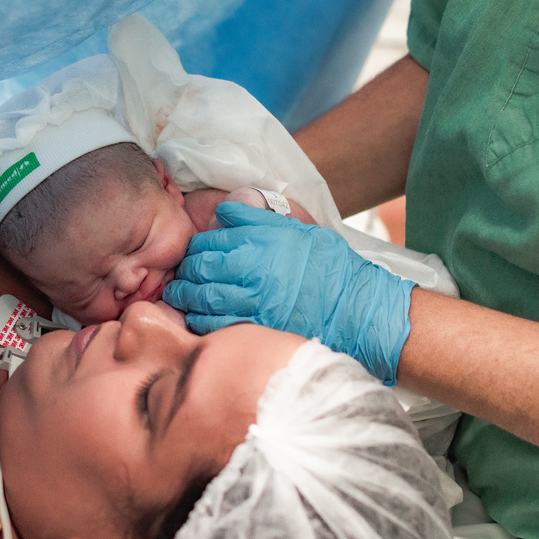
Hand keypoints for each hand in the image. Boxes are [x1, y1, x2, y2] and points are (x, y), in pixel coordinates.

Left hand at [163, 201, 415, 384]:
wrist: (358, 308)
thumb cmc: (330, 267)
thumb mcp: (297, 230)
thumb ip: (257, 220)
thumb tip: (224, 210)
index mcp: (260, 243)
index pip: (210, 242)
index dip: (197, 247)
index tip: (195, 252)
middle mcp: (252, 271)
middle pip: (201, 268)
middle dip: (186, 271)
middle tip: (181, 274)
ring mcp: (252, 302)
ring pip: (202, 298)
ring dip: (186, 296)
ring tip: (181, 295)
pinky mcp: (256, 328)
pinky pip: (215, 324)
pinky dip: (199, 320)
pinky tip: (196, 317)